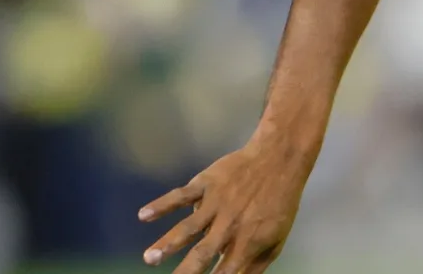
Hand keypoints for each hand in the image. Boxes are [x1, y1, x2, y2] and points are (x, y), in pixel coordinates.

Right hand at [138, 132, 313, 273]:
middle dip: (185, 272)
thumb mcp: (275, 241)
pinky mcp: (207, 184)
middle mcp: (230, 226)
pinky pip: (181, 195)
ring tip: (149, 258)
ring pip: (188, 226)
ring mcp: (217, 203)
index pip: (225, 273)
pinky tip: (143, 215)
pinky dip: (162, 204)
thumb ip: (254, 267)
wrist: (279, 159)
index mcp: (247, 243)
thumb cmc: (278, 205)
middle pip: (202, 254)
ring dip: (167, 243)